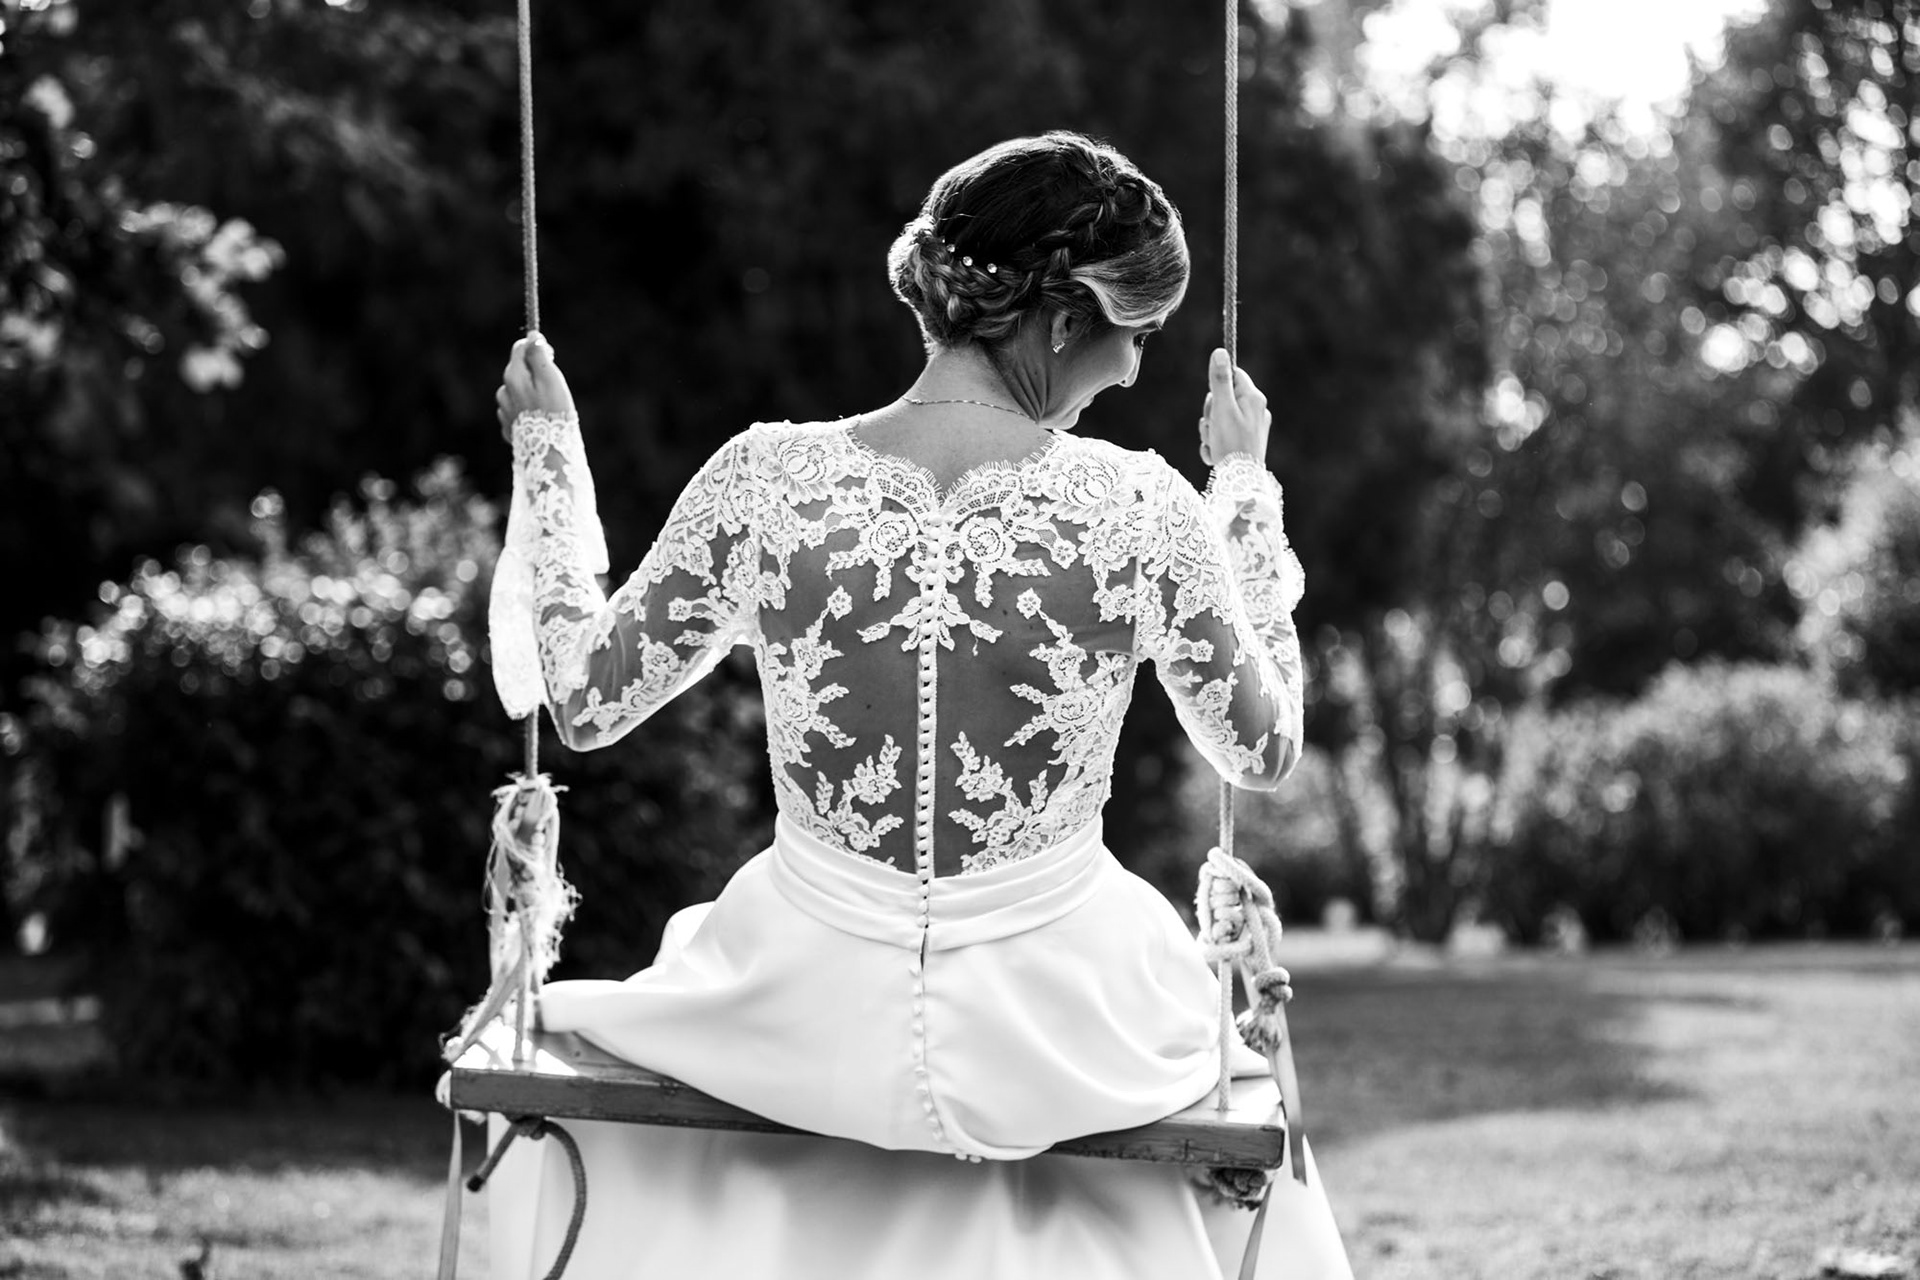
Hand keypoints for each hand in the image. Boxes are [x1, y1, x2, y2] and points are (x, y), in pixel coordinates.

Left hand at [496, 333, 575, 439]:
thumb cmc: (555, 412)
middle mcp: (504, 391)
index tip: (551, 356)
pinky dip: (528, 411)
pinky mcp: (508, 428)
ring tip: (548, 407)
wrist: (549, 452)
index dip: (536, 347)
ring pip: (517, 391)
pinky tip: (540, 421)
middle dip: (535, 372)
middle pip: (518, 370)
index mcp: (513, 376)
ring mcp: (504, 411)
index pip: (519, 348)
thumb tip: (533, 336)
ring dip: (531, 393)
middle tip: (554, 386)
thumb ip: (539, 356)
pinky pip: (517, 411)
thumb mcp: (551, 379)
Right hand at [1197, 347, 1269, 467]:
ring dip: (1210, 431)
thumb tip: (1220, 351)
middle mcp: (1257, 409)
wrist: (1240, 481)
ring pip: (1221, 419)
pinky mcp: (1248, 443)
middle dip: (1211, 413)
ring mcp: (1253, 427)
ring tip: (1214, 443)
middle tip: (1212, 427)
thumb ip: (1219, 380)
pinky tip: (1215, 454)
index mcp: (1253, 397)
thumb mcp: (1221, 408)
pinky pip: (1225, 435)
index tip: (1214, 400)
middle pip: (1224, 397)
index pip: (1234, 374)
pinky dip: (1216, 444)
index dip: (1217, 385)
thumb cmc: (1231, 443)